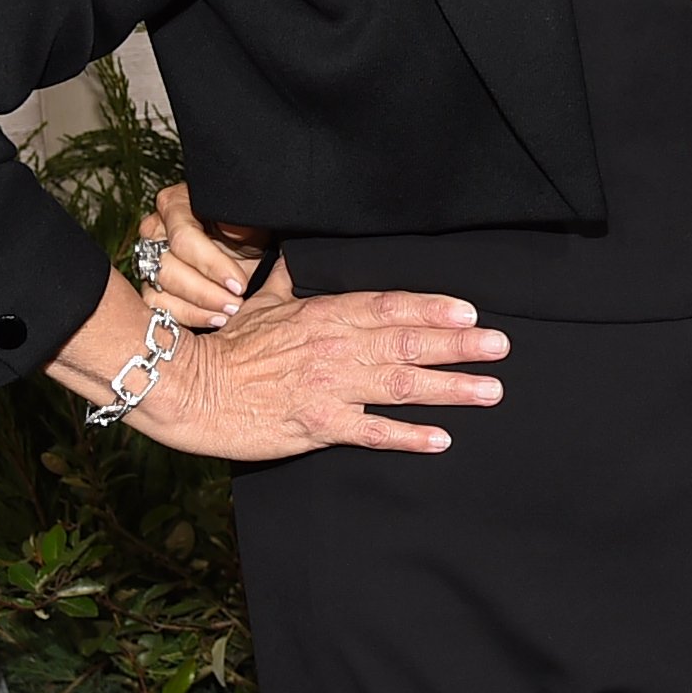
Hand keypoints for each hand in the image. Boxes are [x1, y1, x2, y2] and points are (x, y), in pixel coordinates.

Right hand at [114, 260, 506, 460]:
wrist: (190, 386)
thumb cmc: (226, 344)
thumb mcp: (263, 300)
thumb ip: (293, 279)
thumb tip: (305, 253)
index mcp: (325, 313)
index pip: (390, 305)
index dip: (433, 307)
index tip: (470, 310)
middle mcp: (335, 347)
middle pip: (408, 342)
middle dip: (459, 345)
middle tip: (501, 346)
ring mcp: (329, 386)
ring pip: (401, 384)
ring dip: (450, 388)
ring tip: (490, 390)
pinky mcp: (318, 424)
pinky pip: (372, 432)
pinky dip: (407, 436)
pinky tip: (441, 440)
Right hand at [135, 183, 263, 330]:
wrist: (244, 250)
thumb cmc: (246, 231)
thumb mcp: (250, 221)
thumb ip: (239, 222)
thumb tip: (230, 229)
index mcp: (175, 205)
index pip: (183, 238)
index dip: (211, 264)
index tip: (239, 283)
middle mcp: (155, 231)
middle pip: (168, 267)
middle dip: (205, 291)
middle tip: (235, 303)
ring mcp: (149, 260)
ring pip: (159, 290)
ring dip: (196, 308)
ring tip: (226, 314)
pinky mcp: (151, 287)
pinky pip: (156, 307)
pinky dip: (186, 317)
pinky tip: (212, 319)